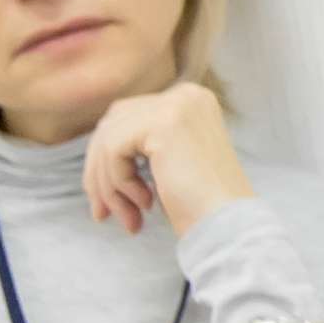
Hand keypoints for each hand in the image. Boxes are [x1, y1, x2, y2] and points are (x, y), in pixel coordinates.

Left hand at [79, 82, 254, 236]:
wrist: (230, 227)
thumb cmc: (203, 206)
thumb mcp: (171, 162)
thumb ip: (141, 145)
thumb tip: (93, 156)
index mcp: (192, 100)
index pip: (127, 117)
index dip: (108, 160)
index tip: (109, 204)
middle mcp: (186, 95)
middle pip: (112, 123)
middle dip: (100, 172)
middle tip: (103, 214)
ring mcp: (176, 106)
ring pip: (108, 138)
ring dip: (109, 185)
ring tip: (130, 217)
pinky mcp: (164, 124)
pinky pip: (113, 150)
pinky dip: (118, 183)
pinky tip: (145, 204)